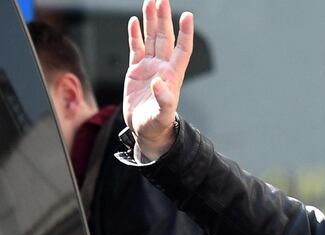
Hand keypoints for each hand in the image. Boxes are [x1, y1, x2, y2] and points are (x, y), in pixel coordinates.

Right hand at [123, 0, 192, 158]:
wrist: (146, 130)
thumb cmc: (157, 124)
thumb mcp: (163, 114)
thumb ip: (164, 99)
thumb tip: (160, 83)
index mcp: (173, 75)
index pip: (182, 49)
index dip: (185, 33)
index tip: (188, 16)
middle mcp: (162, 67)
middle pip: (165, 37)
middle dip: (164, 18)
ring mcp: (149, 67)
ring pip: (151, 38)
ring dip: (151, 21)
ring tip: (151, 2)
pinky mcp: (136, 70)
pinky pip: (136, 48)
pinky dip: (134, 34)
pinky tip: (134, 21)